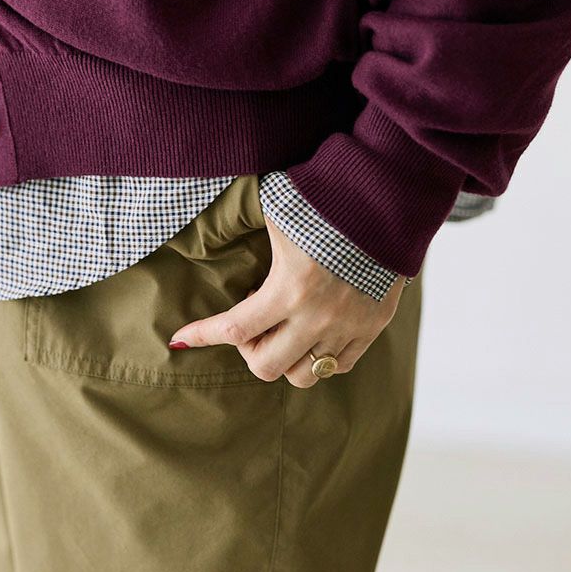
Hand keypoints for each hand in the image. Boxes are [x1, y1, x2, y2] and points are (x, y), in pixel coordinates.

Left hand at [168, 213, 406, 387]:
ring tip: (283, 327)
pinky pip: (338, 365)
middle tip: (250, 322)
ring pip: (304, 374)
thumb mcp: (277, 206)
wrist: (390, 197)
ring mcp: (349, 326)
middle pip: (267, 366)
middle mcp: (318, 317)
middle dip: (248, 349)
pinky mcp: (373, 325)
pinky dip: (319, 357)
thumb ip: (243, 221)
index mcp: (290, 288)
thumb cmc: (327, 197)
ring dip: (285, 357)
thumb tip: (208, 225)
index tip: (180, 340)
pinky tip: (312, 331)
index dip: (203, 336)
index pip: (235, 329)